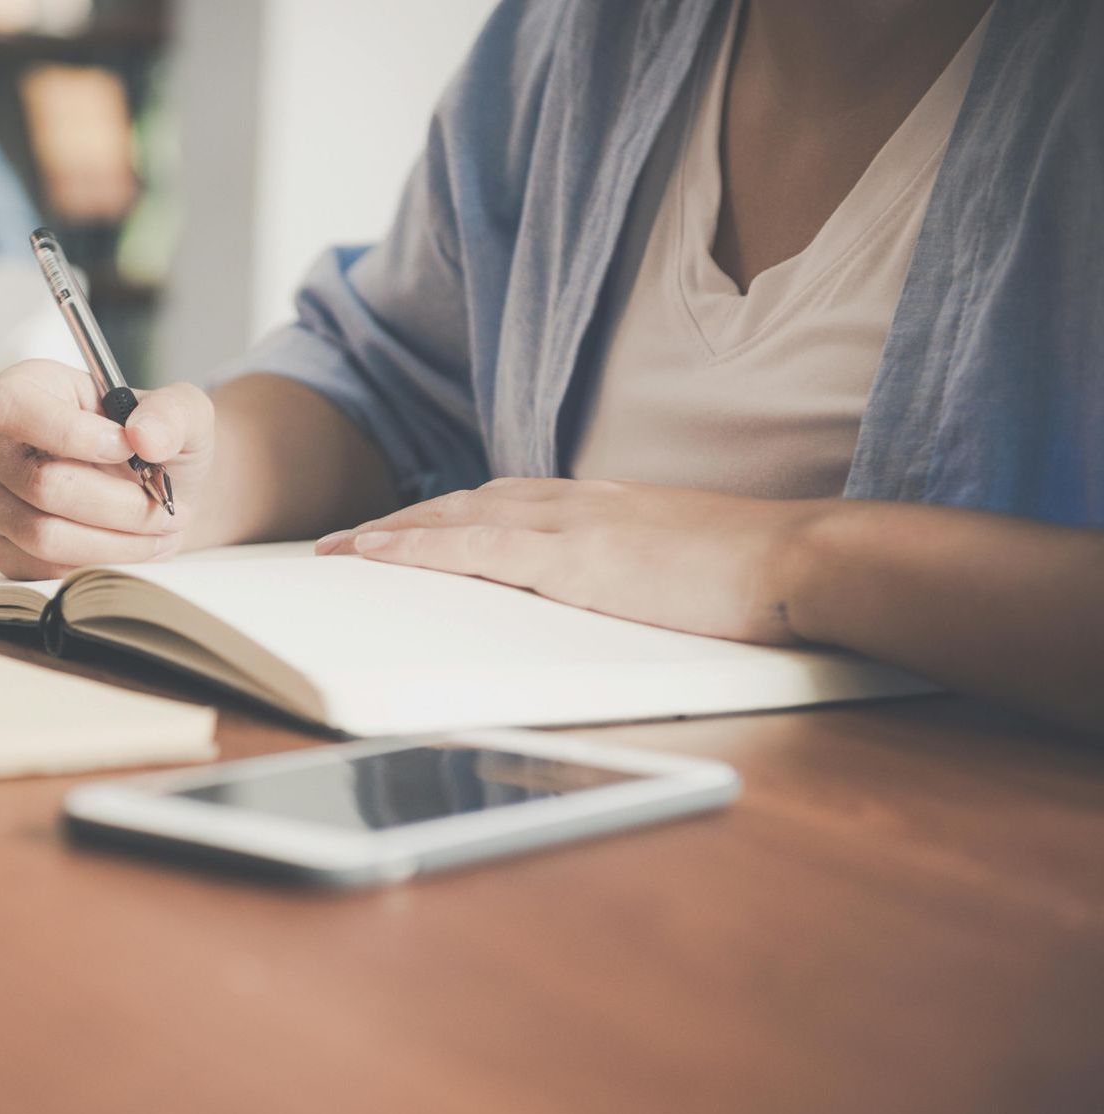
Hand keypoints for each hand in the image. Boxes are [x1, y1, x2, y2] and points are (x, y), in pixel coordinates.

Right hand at [0, 359, 215, 579]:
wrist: (161, 490)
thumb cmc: (159, 444)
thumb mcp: (185, 412)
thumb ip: (173, 413)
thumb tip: (145, 437)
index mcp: (26, 390)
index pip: (12, 409)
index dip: (73, 435)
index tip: (129, 449)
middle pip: (43, 485)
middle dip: (123, 505)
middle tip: (169, 508)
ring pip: (46, 536)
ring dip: (120, 541)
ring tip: (162, 530)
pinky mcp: (4, 548)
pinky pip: (47, 569)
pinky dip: (104, 564)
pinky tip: (138, 547)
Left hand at [315, 478, 835, 644]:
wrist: (794, 558)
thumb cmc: (748, 568)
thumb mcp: (674, 559)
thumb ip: (630, 564)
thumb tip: (608, 588)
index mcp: (598, 506)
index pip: (503, 503)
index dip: (448, 517)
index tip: (408, 530)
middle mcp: (574, 503)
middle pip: (466, 502)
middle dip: (403, 522)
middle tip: (349, 540)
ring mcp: (571, 525)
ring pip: (457, 517)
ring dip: (392, 533)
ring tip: (340, 549)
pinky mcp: (574, 559)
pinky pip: (475, 547)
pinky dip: (418, 547)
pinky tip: (375, 554)